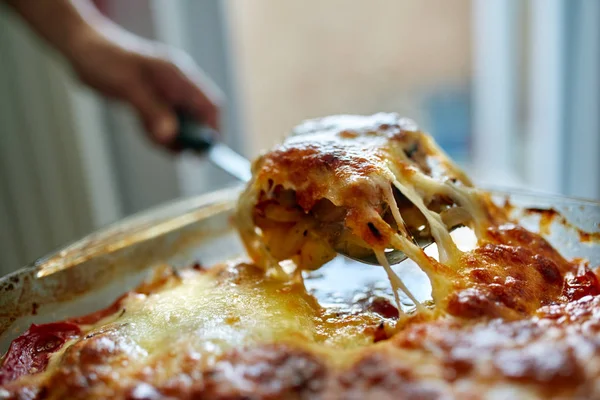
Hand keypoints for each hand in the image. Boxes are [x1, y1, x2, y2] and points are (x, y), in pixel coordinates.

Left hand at [67, 25, 222, 147]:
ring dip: (170, 138)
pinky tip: (142, 130)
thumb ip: (151, 112)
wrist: (82, 48)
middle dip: (189, 138)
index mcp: (178, 76)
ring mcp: (165, 93)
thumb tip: (170, 137)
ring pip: (180, 124)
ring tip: (150, 139)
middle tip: (176, 152)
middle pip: (198, 118)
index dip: (212, 130)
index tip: (204, 151)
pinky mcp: (152, 101)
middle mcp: (177, 85)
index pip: (210, 105)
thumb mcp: (129, 87)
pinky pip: (163, 123)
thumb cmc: (105, 59)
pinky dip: (156, 134)